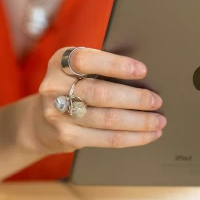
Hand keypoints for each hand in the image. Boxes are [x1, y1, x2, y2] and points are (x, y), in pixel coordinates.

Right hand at [25, 47, 166, 154]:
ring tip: (158, 120)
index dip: (114, 65)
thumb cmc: (70, 88)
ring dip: (139, 121)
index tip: (142, 70)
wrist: (40, 121)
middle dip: (133, 98)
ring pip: (106, 119)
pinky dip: (132, 137)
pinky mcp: (67, 136)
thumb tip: (143, 77)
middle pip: (99, 93)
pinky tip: (148, 135)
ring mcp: (58, 114)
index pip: (85, 60)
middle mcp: (54, 87)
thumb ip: (99, 68)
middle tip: (156, 101)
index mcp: (59, 63)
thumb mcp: (75, 71)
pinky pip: (106, 139)